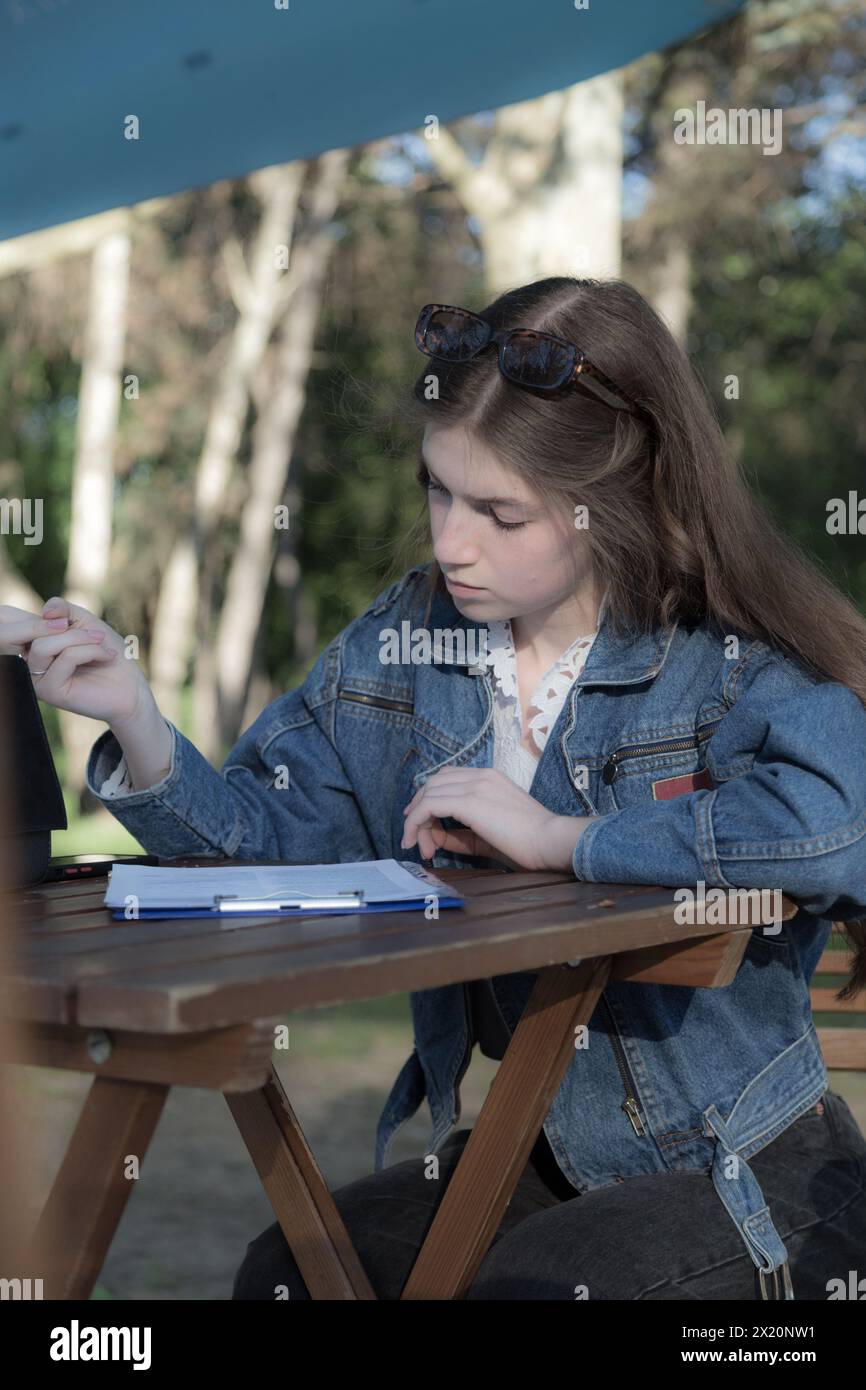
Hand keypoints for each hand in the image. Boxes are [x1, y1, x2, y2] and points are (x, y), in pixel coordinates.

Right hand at [0, 596, 153, 726]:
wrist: (130, 684)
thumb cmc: (106, 650)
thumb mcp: (84, 621)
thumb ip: (63, 610)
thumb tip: (46, 612)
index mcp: (31, 641)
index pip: (10, 620)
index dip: (33, 614)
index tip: (69, 620)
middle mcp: (27, 661)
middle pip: (28, 632)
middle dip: (65, 625)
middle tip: (97, 633)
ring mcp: (36, 678)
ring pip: (43, 646)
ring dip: (79, 639)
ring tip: (101, 643)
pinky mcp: (49, 691)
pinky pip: (64, 659)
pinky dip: (89, 651)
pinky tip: (106, 656)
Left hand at [400, 766, 592, 871]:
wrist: (550, 841)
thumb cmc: (528, 843)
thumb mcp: (487, 836)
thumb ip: (461, 835)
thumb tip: (435, 838)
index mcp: (489, 778)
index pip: (447, 779)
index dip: (430, 801)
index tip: (425, 827)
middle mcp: (480, 776)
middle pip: (433, 784)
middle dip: (419, 812)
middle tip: (417, 840)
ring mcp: (475, 786)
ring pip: (428, 794)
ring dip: (417, 821)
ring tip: (420, 847)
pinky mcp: (469, 801)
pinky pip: (429, 806)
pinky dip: (417, 823)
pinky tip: (418, 842)